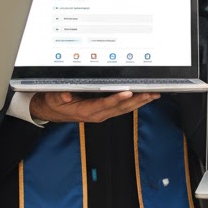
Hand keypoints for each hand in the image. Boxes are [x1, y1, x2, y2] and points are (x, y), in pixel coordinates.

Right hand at [29, 90, 158, 124]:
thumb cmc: (56, 102)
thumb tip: (65, 95)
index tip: (127, 93)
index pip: (104, 105)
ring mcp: (104, 114)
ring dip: (140, 102)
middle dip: (137, 101)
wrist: (55, 110)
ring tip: (154, 94)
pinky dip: (136, 102)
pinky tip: (145, 97)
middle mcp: (98, 114)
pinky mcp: (107, 111)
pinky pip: (124, 108)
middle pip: (120, 108)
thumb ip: (60, 95)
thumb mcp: (54, 97)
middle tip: (150, 93)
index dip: (116, 99)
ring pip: (125, 109)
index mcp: (86, 111)